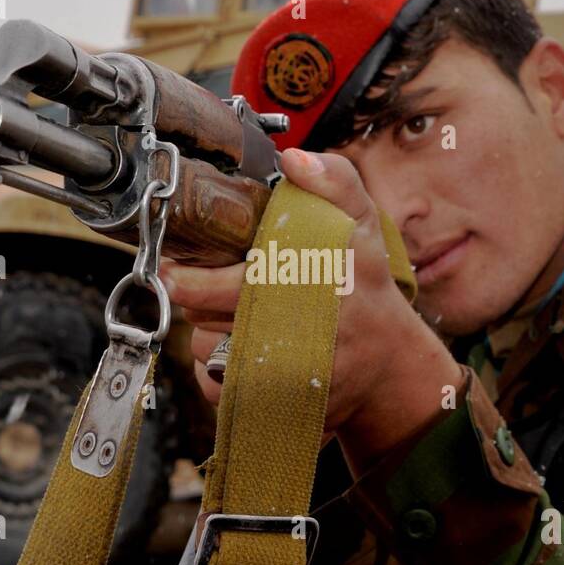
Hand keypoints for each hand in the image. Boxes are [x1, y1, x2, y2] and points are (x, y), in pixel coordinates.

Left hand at [162, 149, 463, 474]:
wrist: (388, 364)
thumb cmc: (366, 285)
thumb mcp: (363, 223)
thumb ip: (333, 180)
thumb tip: (293, 158)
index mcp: (315, 281)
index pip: (230, 287)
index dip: (192, 280)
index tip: (175, 271)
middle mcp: (301, 334)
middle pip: (206, 320)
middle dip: (195, 301)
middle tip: (196, 287)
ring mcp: (285, 376)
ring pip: (206, 354)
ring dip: (204, 335)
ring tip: (228, 318)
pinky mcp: (273, 406)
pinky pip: (215, 390)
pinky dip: (213, 372)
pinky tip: (237, 353)